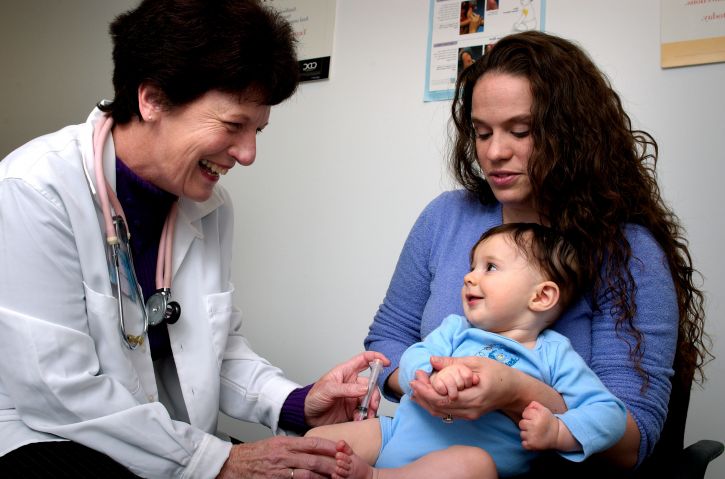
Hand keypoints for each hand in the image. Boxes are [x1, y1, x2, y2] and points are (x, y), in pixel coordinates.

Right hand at [216, 436, 338, 478]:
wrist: (231, 465)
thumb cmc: (253, 455)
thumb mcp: (274, 444)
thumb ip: (291, 446)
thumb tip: (310, 448)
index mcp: (284, 443)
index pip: (312, 442)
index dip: (329, 446)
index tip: (341, 448)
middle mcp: (283, 455)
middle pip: (314, 459)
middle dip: (331, 463)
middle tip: (344, 466)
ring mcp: (280, 470)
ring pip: (308, 473)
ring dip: (323, 476)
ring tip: (335, 478)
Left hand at [305, 351, 388, 426]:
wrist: (307, 417)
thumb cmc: (313, 398)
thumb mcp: (327, 390)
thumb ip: (346, 389)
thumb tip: (364, 389)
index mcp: (345, 372)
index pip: (363, 360)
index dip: (375, 358)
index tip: (386, 362)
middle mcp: (352, 383)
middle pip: (371, 384)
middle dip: (374, 395)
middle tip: (371, 405)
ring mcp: (354, 397)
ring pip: (370, 399)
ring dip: (371, 407)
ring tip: (364, 416)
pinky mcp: (354, 410)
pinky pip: (366, 411)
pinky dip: (365, 416)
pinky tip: (359, 420)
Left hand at [408, 355, 520, 420]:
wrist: (514, 391)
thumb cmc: (499, 373)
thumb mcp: (477, 362)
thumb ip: (453, 363)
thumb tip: (432, 360)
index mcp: (474, 397)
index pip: (443, 398)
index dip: (426, 389)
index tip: (416, 377)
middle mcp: (470, 410)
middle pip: (438, 407)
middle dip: (422, 394)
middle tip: (412, 380)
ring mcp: (469, 415)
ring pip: (440, 412)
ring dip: (425, 400)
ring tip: (414, 387)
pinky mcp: (468, 415)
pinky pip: (446, 413)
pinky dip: (433, 404)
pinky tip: (425, 395)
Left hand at [519, 400, 558, 450]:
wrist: (557, 435)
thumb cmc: (549, 421)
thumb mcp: (544, 410)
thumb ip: (534, 405)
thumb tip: (527, 407)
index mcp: (538, 416)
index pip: (524, 414)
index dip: (529, 416)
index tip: (535, 419)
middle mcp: (534, 425)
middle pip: (521, 424)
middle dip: (527, 425)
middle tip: (535, 427)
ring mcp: (532, 436)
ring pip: (522, 434)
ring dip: (527, 434)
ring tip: (536, 434)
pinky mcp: (531, 444)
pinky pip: (523, 444)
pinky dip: (527, 443)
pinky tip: (534, 440)